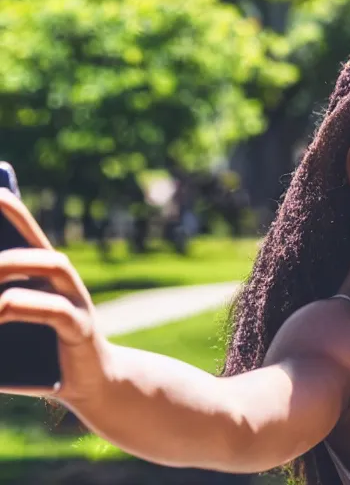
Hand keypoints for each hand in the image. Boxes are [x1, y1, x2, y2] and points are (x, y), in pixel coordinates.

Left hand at [0, 188, 110, 403]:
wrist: (91, 388)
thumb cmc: (42, 358)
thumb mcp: (8, 329)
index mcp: (44, 278)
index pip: (26, 233)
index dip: (10, 210)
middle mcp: (64, 282)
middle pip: (38, 244)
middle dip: (7, 237)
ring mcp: (77, 302)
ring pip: (52, 264)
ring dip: (12, 266)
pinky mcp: (82, 329)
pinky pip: (55, 310)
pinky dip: (20, 307)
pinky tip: (0, 312)